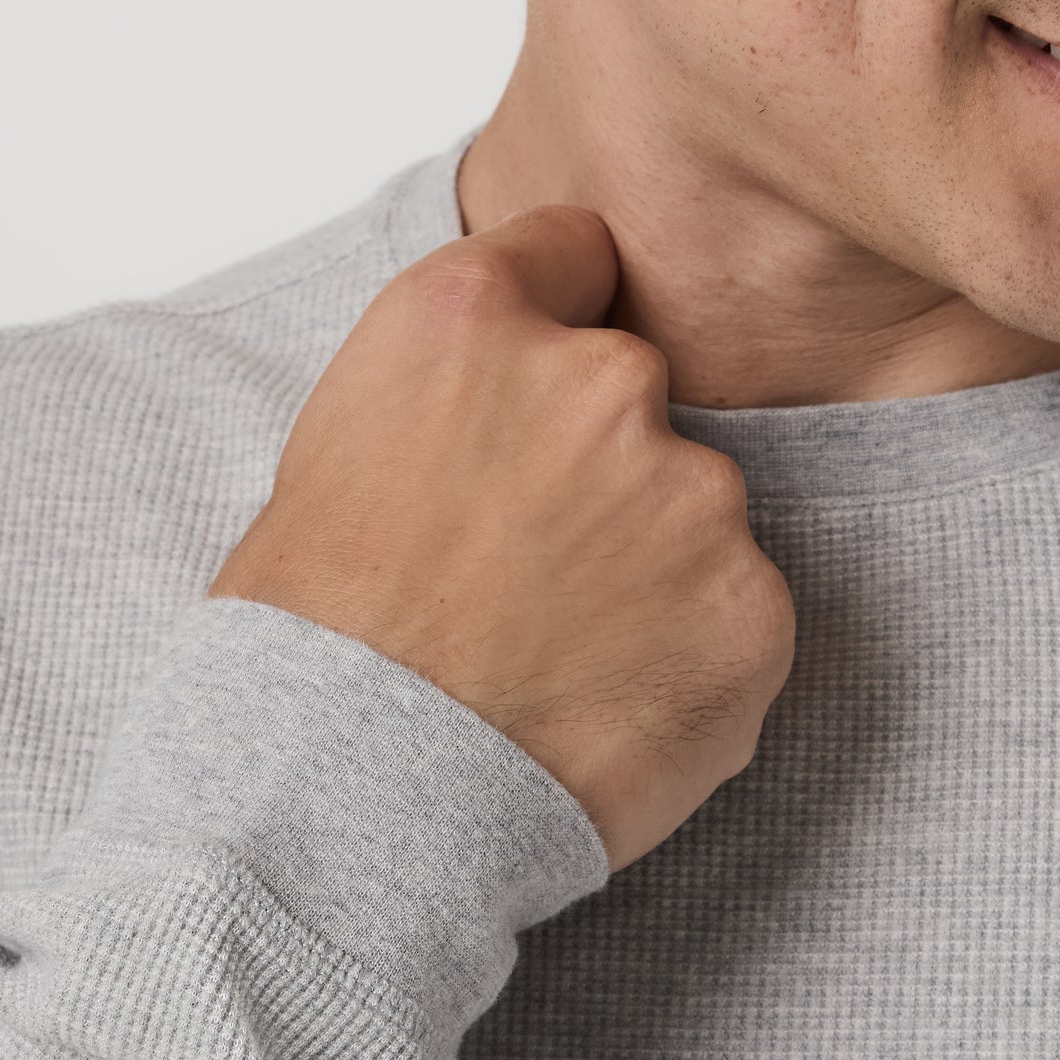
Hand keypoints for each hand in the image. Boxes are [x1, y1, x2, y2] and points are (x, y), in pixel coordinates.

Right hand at [208, 206, 795, 871]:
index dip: (556, 323)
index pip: (575, 252)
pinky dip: (693, 659)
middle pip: (638, 395)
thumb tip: (519, 392)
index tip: (535, 393)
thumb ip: (458, 386)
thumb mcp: (335, 449)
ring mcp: (692, 494)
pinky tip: (605, 710)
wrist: (340, 807)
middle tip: (524, 573)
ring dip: (652, 569)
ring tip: (553, 660)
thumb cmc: (307, 642)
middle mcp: (602, 380)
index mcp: (474, 318)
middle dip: (600, 468)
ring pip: (695, 513)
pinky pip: (739, 616)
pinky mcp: (752, 608)